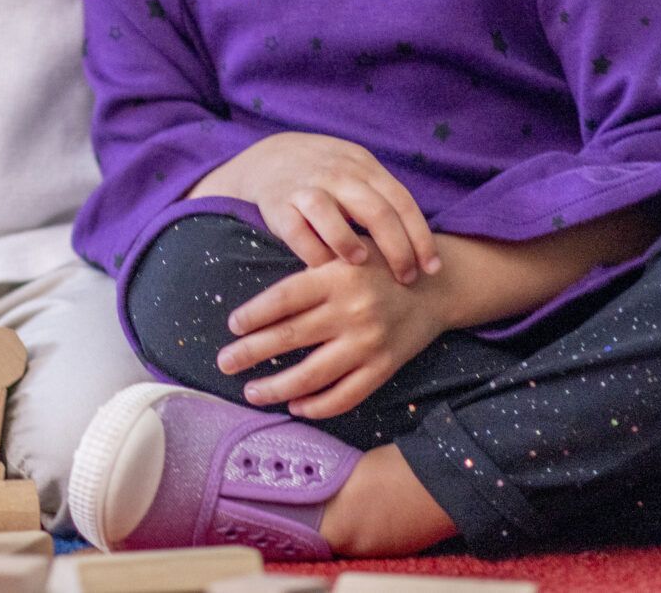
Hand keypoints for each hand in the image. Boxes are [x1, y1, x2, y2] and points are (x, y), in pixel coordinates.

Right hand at [190, 132, 439, 283]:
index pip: (401, 202)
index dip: (420, 237)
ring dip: (349, 243)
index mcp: (364, 167)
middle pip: (375, 211)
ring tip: (363, 265)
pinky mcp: (277, 204)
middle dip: (396, 250)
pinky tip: (325, 270)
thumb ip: (383, 199)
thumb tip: (421, 244)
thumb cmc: (327, 176)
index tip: (433, 268)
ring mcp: (306, 187)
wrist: (271, 158)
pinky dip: (312, 252)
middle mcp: (338, 174)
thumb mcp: (358, 173)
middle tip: (406, 278)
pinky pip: (296, 231)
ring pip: (330, 215)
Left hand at [217, 250, 445, 415]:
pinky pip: (346, 395)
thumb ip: (309, 274)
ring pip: (314, 375)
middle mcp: (352, 310)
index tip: (232, 326)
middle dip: (251, 353)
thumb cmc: (377, 266)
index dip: (254, 314)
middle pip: (291, 336)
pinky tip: (295, 405)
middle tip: (224, 363)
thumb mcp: (344, 254)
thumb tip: (258, 302)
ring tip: (251, 391)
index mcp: (337, 276)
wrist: (436, 288)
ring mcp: (369, 343)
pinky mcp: (384, 367)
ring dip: (276, 387)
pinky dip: (317, 405)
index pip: (284, 298)